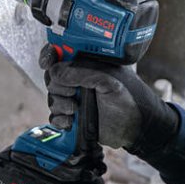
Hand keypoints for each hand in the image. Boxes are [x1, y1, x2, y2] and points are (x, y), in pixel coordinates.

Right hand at [41, 45, 178, 155]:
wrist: (137, 129)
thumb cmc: (130, 100)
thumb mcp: (108, 81)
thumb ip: (82, 73)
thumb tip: (55, 71)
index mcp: (88, 65)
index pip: (62, 54)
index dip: (50, 56)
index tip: (47, 63)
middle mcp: (79, 80)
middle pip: (52, 78)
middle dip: (58, 87)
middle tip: (72, 93)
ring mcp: (75, 98)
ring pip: (52, 97)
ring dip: (60, 105)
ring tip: (75, 110)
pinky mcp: (73, 117)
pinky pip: (55, 117)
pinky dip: (59, 120)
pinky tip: (70, 122)